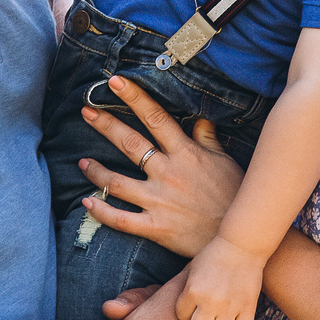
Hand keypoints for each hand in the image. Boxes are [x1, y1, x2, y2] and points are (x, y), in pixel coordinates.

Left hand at [78, 76, 242, 258]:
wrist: (237, 237)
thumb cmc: (234, 195)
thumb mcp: (225, 161)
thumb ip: (208, 139)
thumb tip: (200, 118)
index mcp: (185, 153)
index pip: (156, 118)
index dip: (134, 97)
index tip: (115, 81)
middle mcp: (168, 173)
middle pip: (130, 143)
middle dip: (105, 124)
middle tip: (85, 111)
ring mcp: (159, 201)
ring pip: (117, 182)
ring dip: (96, 170)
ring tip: (81, 161)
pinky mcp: (155, 227)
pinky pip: (121, 219)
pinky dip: (101, 211)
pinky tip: (87, 202)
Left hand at [177, 238, 263, 319]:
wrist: (242, 246)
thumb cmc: (213, 255)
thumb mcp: (191, 269)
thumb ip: (184, 289)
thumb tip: (172, 309)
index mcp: (193, 290)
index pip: (181, 316)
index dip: (185, 315)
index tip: (191, 310)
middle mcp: (210, 301)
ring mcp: (230, 306)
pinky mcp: (248, 308)